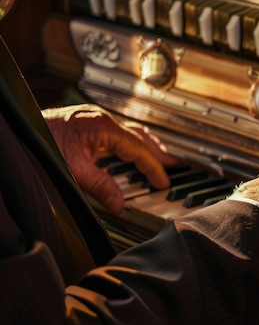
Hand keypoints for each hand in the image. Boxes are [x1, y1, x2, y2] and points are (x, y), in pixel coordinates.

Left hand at [43, 104, 178, 213]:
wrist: (22, 127)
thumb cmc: (42, 141)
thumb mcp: (74, 170)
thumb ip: (100, 187)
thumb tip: (119, 204)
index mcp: (103, 127)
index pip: (138, 149)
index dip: (153, 167)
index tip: (163, 181)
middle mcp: (101, 120)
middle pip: (139, 136)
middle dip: (156, 153)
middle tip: (171, 166)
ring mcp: (93, 120)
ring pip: (129, 132)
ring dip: (144, 146)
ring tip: (157, 158)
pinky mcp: (86, 123)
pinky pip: (117, 133)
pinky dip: (129, 144)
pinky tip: (129, 152)